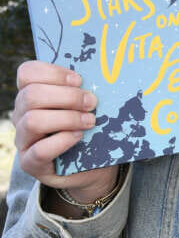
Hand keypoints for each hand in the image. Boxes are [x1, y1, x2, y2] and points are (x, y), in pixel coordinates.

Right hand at [13, 61, 118, 200]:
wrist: (86, 165)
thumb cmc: (85, 126)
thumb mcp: (83, 105)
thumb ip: (82, 90)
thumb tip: (99, 77)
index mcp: (31, 94)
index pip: (27, 73)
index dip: (52, 72)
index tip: (79, 80)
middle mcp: (21, 114)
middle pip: (31, 95)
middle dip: (67, 97)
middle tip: (91, 103)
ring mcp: (23, 139)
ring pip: (33, 120)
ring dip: (67, 118)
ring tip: (90, 121)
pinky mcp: (29, 163)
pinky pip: (40, 150)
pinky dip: (63, 140)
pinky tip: (79, 136)